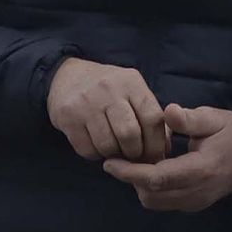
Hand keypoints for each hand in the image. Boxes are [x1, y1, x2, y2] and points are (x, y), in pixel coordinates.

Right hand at [47, 57, 168, 161]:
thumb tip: (163, 150)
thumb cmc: (110, 91)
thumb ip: (151, 117)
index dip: (156, 143)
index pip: (153, 118)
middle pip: (129, 135)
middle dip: (135, 153)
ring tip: (115, 149)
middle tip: (133, 155)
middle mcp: (108, 89)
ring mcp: (86, 103)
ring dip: (114, 156)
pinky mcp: (67, 117)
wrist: (67, 76)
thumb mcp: (133, 92)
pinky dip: (96, 155)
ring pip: (107, 146)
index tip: (155, 156)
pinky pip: (87, 150)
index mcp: (131, 82)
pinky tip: (97, 145)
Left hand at [103, 103, 231, 211]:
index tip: (110, 163)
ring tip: (139, 162)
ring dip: (140, 185)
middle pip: (151, 195)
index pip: (159, 178)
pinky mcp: (192, 206)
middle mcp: (196, 192)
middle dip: (132, 178)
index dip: (131, 173)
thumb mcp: (214, 118)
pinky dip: (151, 189)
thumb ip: (190, 118)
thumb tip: (168, 111)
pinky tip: (153, 170)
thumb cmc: (231, 134)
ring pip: (154, 202)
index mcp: (201, 169)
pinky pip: (163, 202)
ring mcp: (195, 202)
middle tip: (123, 157)